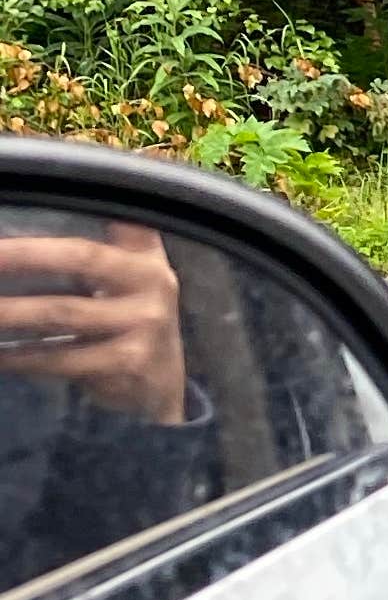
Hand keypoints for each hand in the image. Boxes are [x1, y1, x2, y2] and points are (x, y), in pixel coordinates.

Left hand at [0, 222, 189, 425]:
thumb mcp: (134, 276)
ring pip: (62, 312)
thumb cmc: (131, 319)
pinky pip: (62, 358)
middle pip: (81, 258)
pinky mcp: (128, 363)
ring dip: (11, 311)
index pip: (111, 223)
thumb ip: (109, 243)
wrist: (161, 383)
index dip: (66, 222)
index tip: (12, 230)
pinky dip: (23, 357)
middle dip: (25, 255)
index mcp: (146, 257)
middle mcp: (152, 284)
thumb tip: (38, 216)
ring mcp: (143, 326)